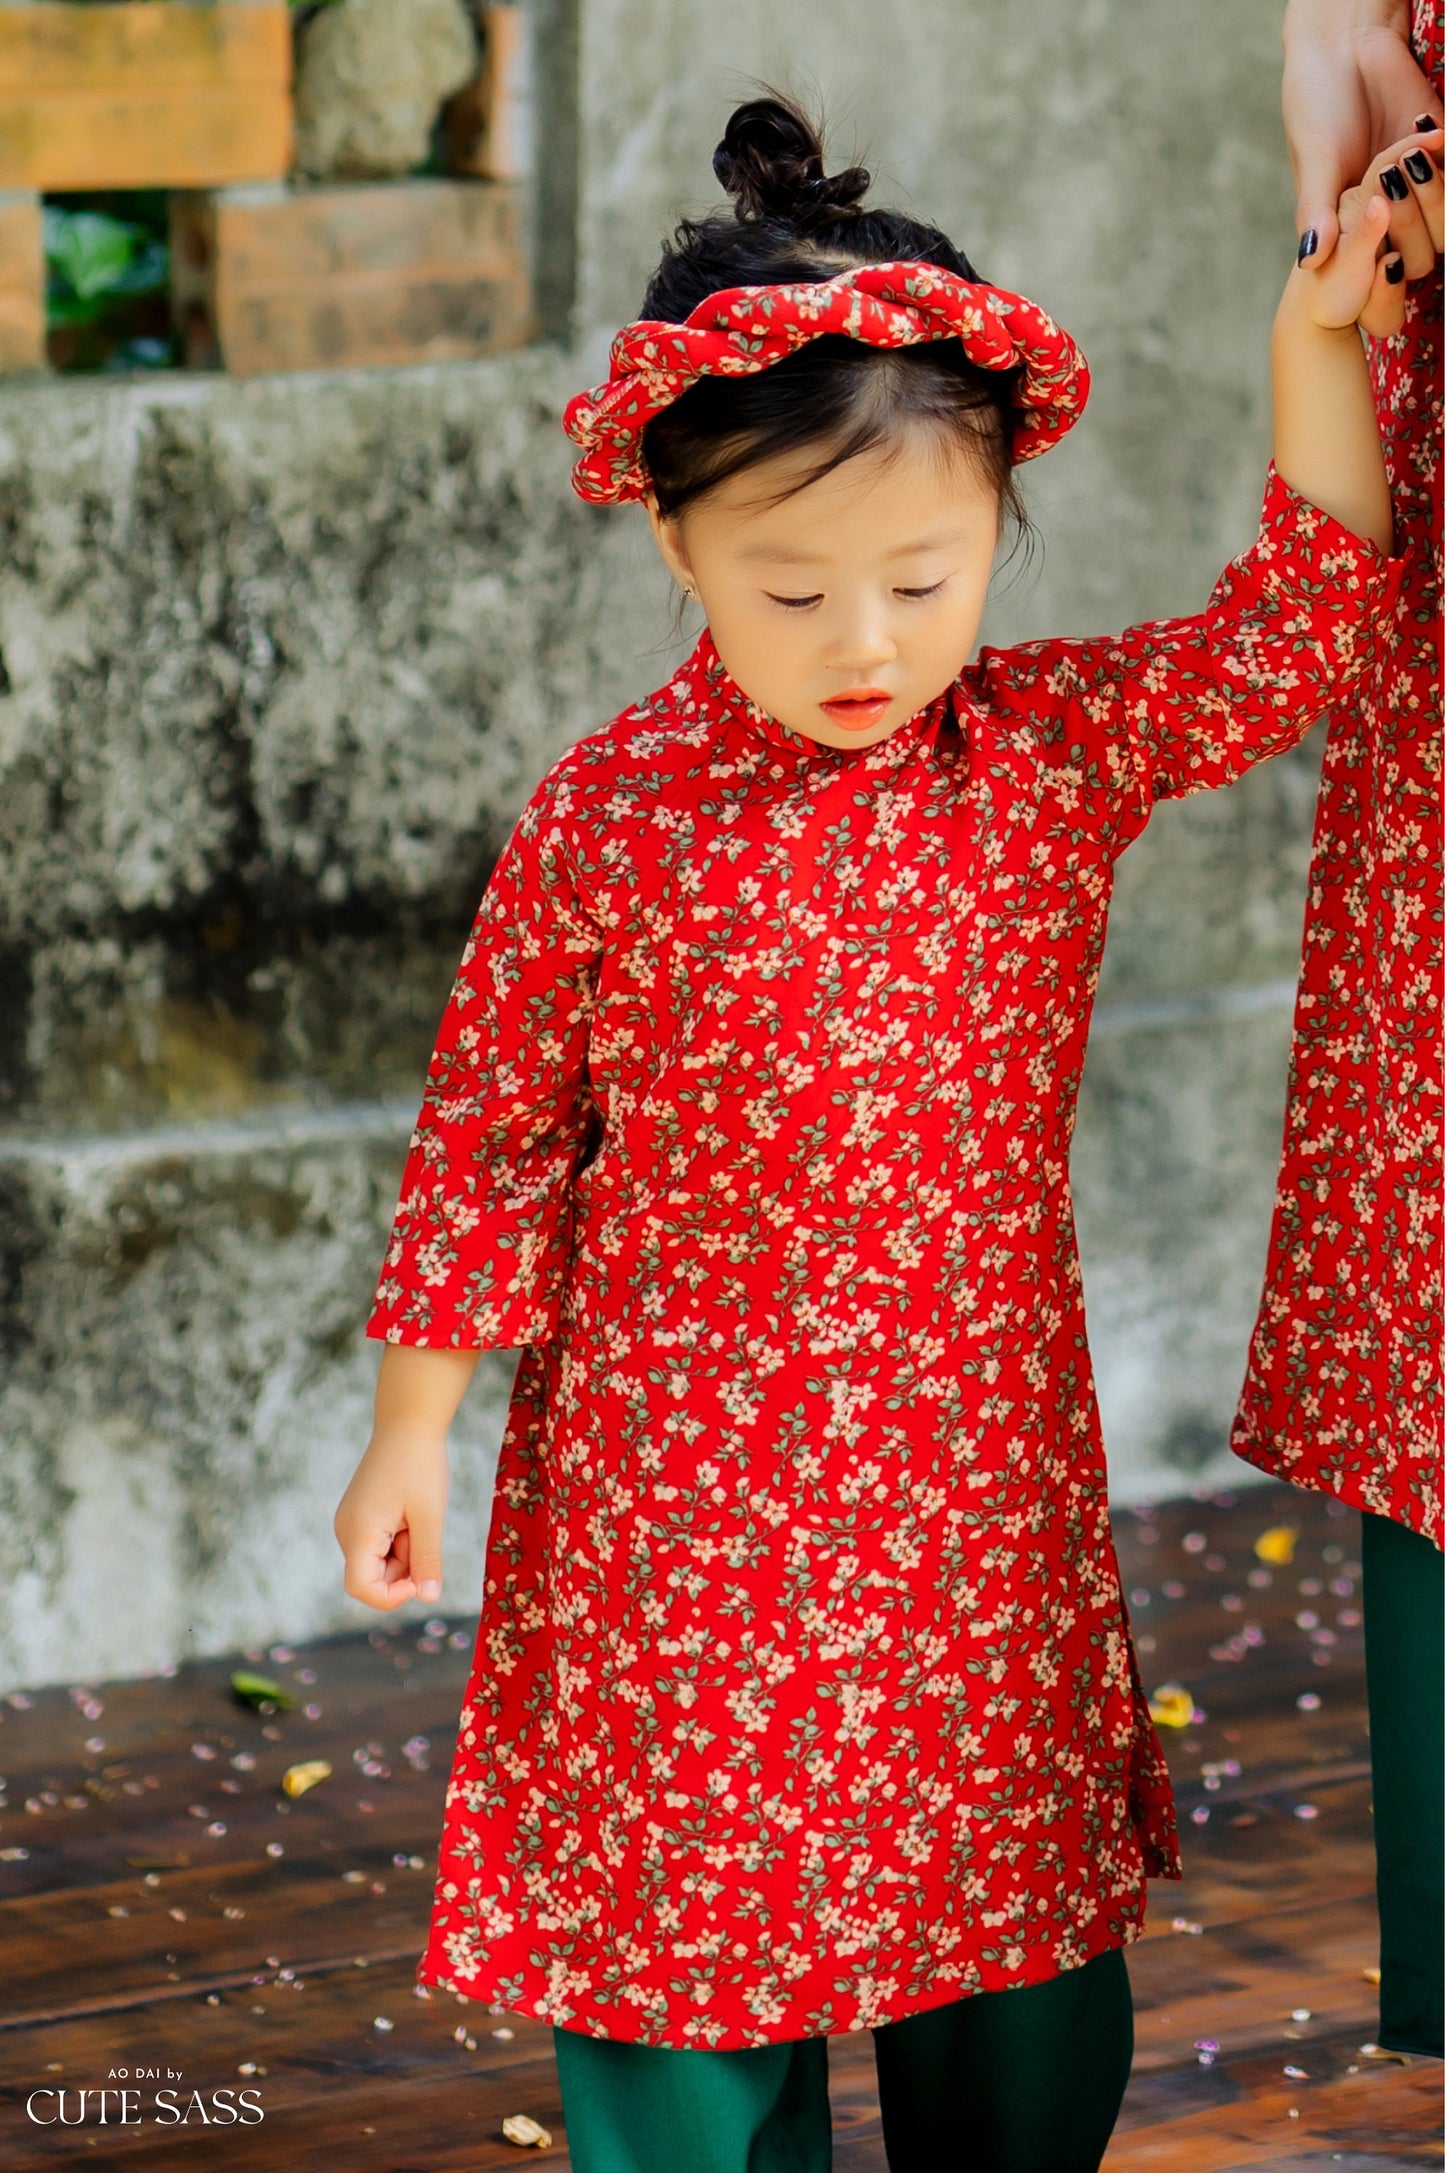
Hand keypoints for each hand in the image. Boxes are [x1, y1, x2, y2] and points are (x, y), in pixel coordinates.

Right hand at [334, 1428, 448, 1610]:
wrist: (408, 1423)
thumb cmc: (420, 1465)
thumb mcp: (430, 1516)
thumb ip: (427, 1559)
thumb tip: (429, 1598)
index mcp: (358, 1532)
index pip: (362, 1589)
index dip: (392, 1596)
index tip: (421, 1577)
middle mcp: (346, 1531)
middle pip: (373, 1577)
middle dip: (404, 1569)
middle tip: (424, 1533)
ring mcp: (351, 1523)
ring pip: (379, 1561)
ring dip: (405, 1553)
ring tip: (418, 1518)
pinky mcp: (360, 1516)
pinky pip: (379, 1544)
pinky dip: (400, 1540)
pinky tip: (411, 1514)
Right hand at [1322, 123, 1442, 334]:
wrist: (1348, 43)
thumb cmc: (1317, 103)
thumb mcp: (1314, 159)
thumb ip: (1316, 210)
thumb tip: (1308, 262)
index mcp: (1351, 227)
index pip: (1377, 270)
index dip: (1384, 268)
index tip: (1377, 231)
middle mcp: (1385, 212)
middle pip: (1419, 253)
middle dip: (1412, 221)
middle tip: (1389, 173)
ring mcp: (1414, 182)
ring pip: (1443, 220)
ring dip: (1435, 192)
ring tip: (1411, 148)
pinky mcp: (1438, 148)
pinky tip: (1428, 133)